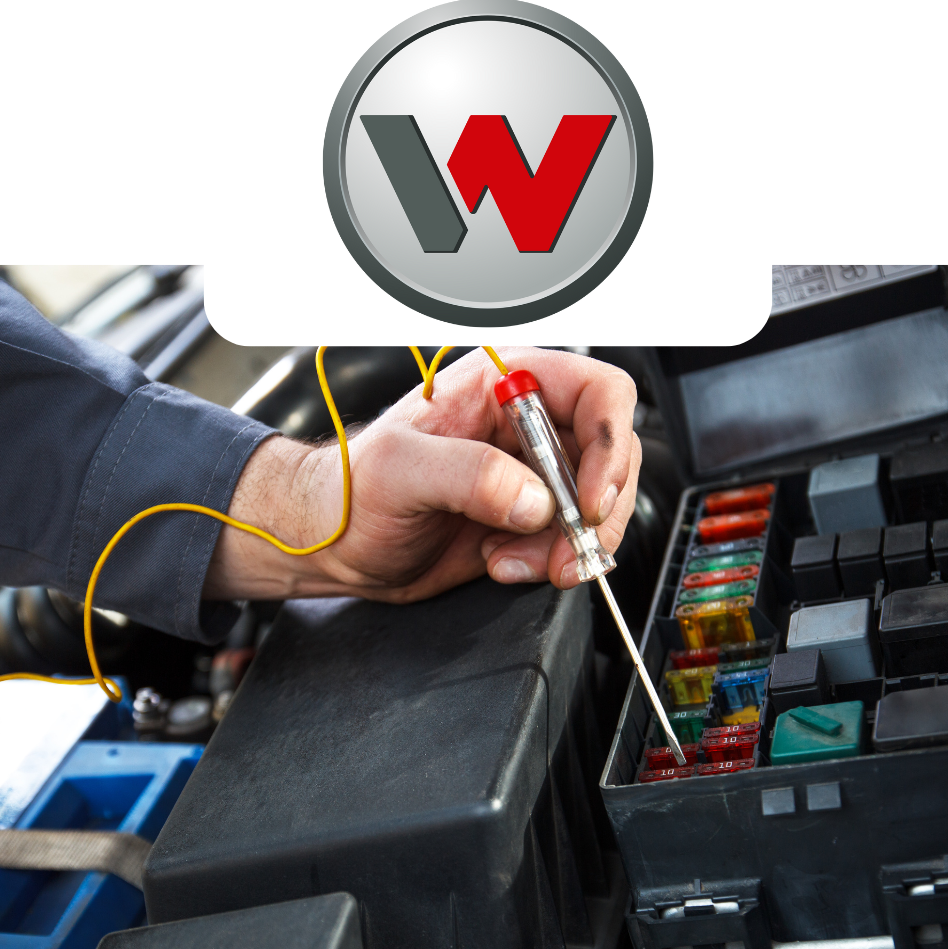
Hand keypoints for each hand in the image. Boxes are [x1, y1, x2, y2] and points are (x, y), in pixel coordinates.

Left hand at [203, 347, 641, 602]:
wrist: (337, 543)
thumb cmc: (352, 490)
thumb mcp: (398, 470)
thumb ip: (467, 473)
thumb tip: (534, 500)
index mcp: (502, 385)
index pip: (596, 392)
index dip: (608, 444)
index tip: (588, 498)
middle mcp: (525, 426)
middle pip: (610, 455)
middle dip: (593, 511)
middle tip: (563, 550)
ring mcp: (530, 474)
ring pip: (597, 505)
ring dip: (569, 545)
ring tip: (511, 560)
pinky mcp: (527, 519)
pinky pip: (570, 539)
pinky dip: (550, 562)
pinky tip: (501, 562)